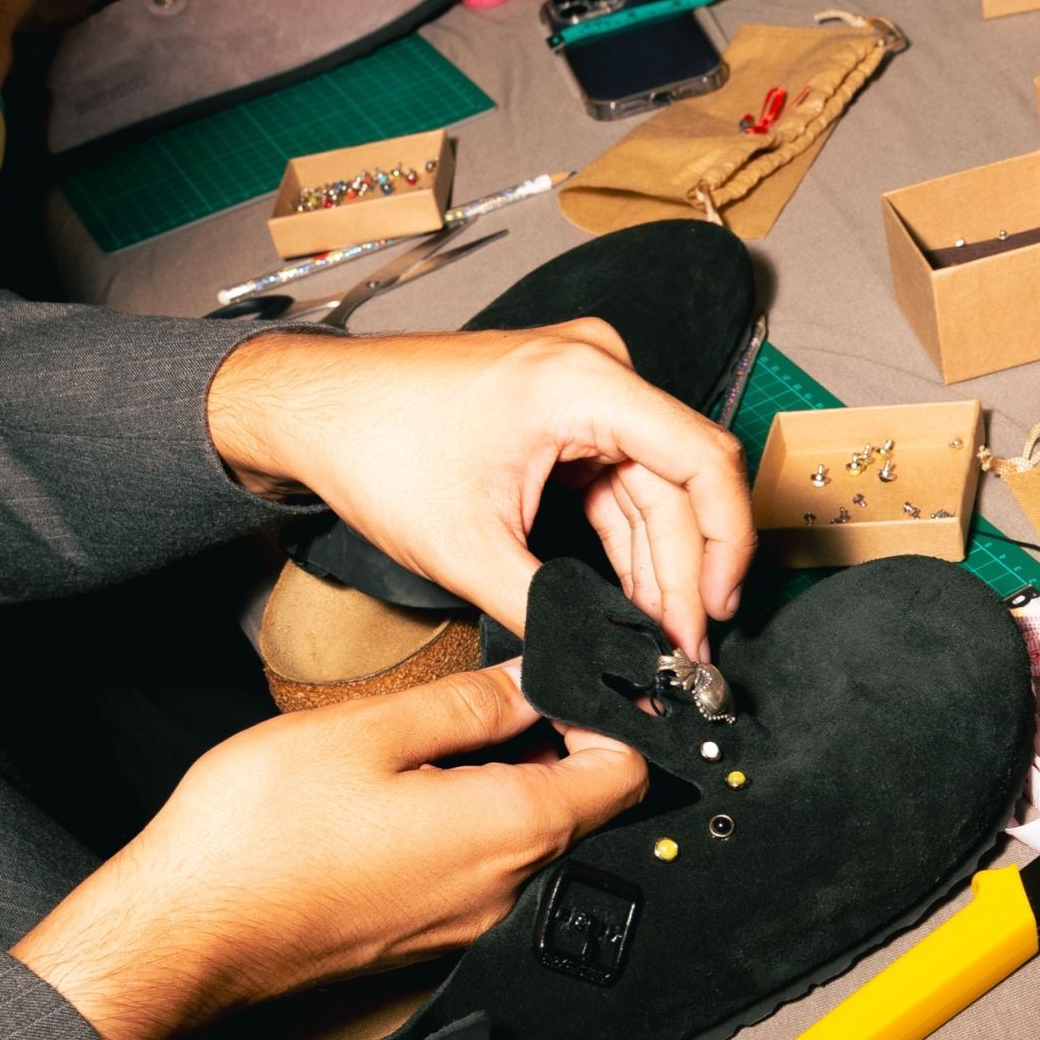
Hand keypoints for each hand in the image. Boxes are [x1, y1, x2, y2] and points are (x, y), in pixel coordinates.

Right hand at [13, 665, 646, 1039]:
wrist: (185, 935)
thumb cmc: (260, 834)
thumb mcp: (369, 730)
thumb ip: (467, 703)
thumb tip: (534, 681)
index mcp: (509, 829)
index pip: (625, 774)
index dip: (612, 716)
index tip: (569, 677)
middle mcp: (506, 889)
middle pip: (583, 805)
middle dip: (557, 739)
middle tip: (494, 690)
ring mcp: (467, 921)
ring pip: (529, 834)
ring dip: (507, 777)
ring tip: (436, 733)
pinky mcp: (427, 934)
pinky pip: (482, 867)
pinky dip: (469, 818)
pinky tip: (405, 787)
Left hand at [207, 322, 754, 660]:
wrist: (314, 408)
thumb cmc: (374, 447)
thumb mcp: (467, 549)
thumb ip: (548, 614)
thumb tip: (603, 670)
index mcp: (584, 381)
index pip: (703, 461)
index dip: (725, 548)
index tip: (715, 616)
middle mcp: (597, 369)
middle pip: (678, 484)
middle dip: (684, 576)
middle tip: (683, 653)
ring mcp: (583, 385)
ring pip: (651, 489)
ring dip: (657, 566)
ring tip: (661, 640)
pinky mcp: (566, 409)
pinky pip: (617, 480)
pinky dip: (625, 540)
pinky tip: (632, 599)